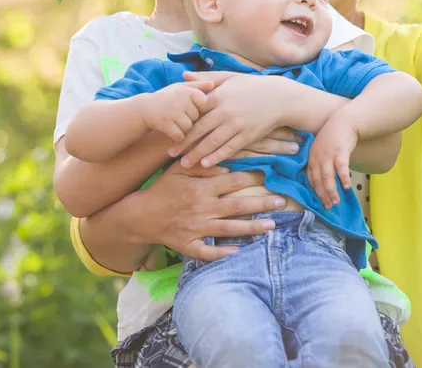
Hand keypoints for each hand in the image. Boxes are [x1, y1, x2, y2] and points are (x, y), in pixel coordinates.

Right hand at [130, 160, 286, 260]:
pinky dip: (223, 253)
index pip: (232, 181)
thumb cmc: (160, 189)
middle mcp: (201, 208)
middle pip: (237, 206)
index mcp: (200, 188)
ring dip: (252, 228)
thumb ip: (202, 168)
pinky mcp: (189, 245)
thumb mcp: (177, 170)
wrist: (139, 215)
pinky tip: (239, 252)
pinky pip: (208, 252)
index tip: (270, 175)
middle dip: (262, 203)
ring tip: (273, 225)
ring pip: (229, 229)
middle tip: (282, 201)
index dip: (253, 178)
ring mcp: (196, 229)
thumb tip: (225, 168)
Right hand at [141, 81, 212, 141]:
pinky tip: (170, 130)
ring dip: (183, 129)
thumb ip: (198, 86)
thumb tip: (213, 84)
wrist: (144, 108)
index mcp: (187, 90)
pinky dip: (176, 136)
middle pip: (196, 117)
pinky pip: (180, 136)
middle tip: (177, 115)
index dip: (198, 108)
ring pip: (189, 128)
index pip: (204, 104)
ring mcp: (172, 112)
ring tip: (174, 122)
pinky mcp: (165, 124)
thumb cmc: (167, 97)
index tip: (189, 107)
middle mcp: (180, 99)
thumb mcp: (180, 88)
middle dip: (189, 119)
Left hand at [173, 71, 287, 167]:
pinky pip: (229, 148)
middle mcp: (226, 111)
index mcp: (218, 96)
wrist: (280, 97)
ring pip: (213, 142)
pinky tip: (206, 164)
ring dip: (197, 154)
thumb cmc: (252, 86)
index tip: (168, 132)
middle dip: (184, 143)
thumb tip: (183, 75)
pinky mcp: (248, 135)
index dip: (181, 124)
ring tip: (184, 163)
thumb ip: (206, 78)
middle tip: (170, 153)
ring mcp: (237, 124)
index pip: (195, 113)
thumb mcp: (229, 77)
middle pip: (200, 130)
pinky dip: (217, 157)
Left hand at [307, 117, 356, 208]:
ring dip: (331, 191)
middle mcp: (317, 157)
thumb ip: (321, 163)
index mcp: (311, 157)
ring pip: (327, 177)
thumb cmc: (334, 137)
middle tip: (328, 207)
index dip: (315, 191)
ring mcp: (327, 154)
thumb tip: (325, 180)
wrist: (343, 122)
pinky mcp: (340, 151)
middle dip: (322, 195)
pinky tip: (346, 187)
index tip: (319, 202)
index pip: (310, 178)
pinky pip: (341, 167)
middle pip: (317, 180)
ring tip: (336, 202)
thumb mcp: (321, 149)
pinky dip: (343, 178)